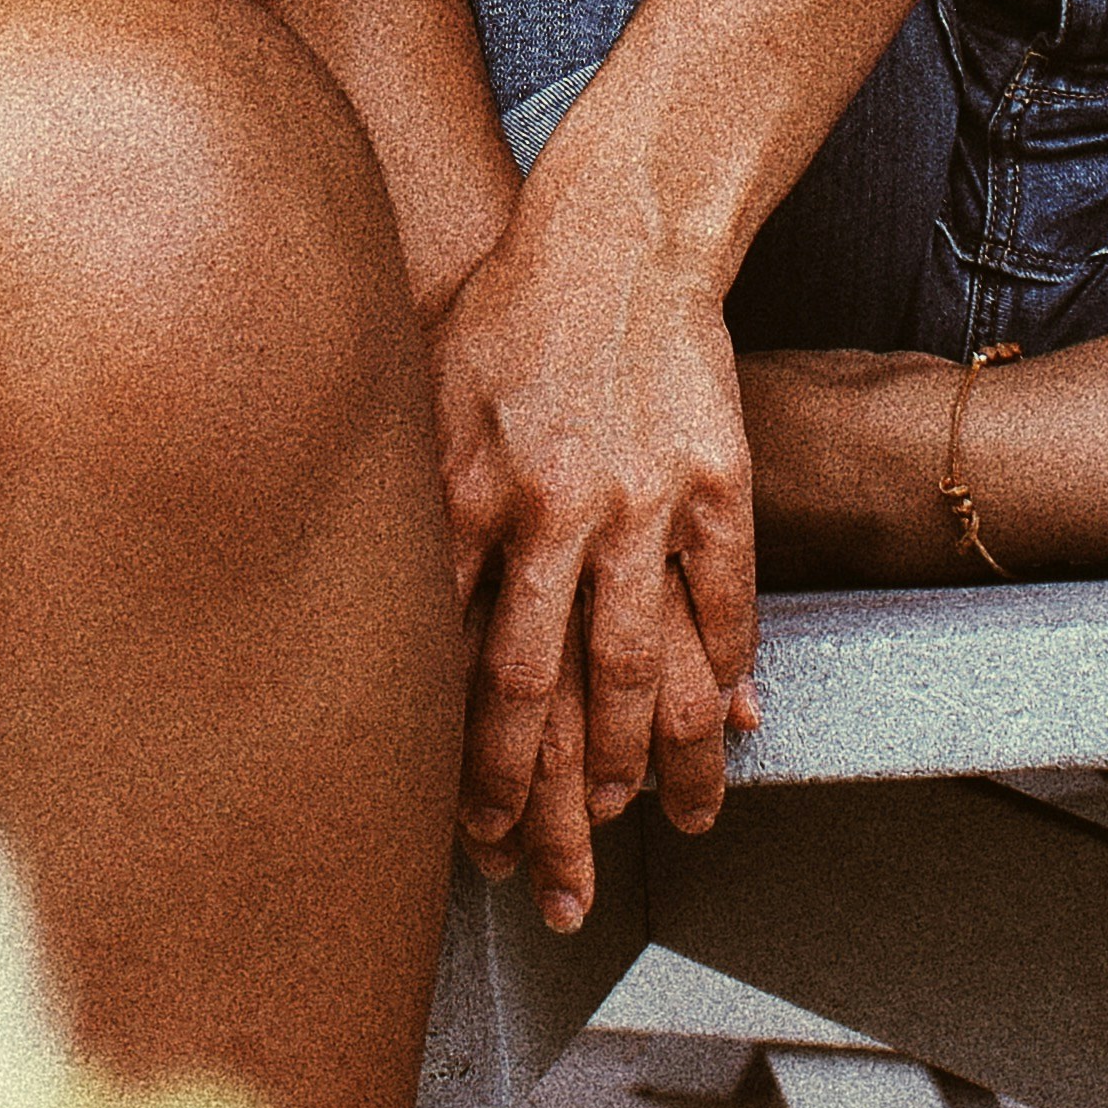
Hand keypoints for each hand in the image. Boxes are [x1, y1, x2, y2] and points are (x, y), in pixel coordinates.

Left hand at [429, 202, 763, 931]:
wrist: (616, 228)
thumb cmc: (503, 308)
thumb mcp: (419, 394)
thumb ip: (403, 498)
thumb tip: (374, 595)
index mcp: (465, 496)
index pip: (453, 664)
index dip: (456, 761)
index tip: (460, 834)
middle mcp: (549, 512)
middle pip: (540, 691)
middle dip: (540, 802)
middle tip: (543, 879)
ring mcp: (640, 502)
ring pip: (642, 667)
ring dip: (646, 764)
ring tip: (653, 827)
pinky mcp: (716, 481)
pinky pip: (726, 600)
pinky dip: (730, 670)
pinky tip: (733, 722)